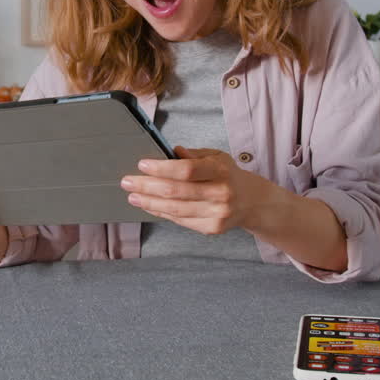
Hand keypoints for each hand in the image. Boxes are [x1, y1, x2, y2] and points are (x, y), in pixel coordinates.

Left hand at [120, 146, 287, 234]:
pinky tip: (149, 206)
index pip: (187, 170)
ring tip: (133, 196)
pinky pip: (180, 220)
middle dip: (147, 186)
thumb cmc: (228, 175)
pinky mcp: (211, 228)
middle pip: (176, 191)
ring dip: (149, 202)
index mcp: (221, 171)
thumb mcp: (216, 157)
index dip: (162, 168)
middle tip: (127, 182)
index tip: (142, 164)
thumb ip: (193, 155)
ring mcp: (216, 213)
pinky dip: (161, 212)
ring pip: (175, 209)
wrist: (251, 202)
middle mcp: (220, 193)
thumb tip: (168, 151)